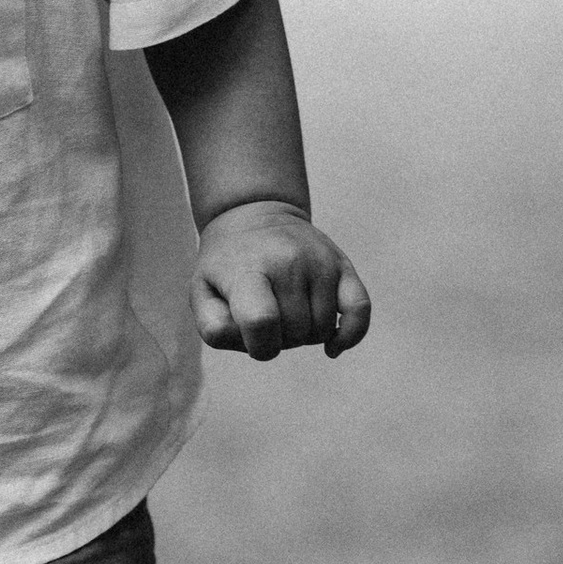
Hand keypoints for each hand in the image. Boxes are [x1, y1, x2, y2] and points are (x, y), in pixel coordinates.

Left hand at [193, 200, 370, 361]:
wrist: (252, 217)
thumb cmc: (225, 266)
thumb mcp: (201, 292)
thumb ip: (214, 327)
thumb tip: (254, 342)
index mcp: (247, 269)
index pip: (261, 322)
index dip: (259, 346)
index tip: (252, 338)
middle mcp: (288, 262)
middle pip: (295, 332)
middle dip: (280, 339)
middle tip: (265, 317)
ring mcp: (319, 262)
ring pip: (323, 330)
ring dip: (305, 335)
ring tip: (285, 312)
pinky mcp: (342, 265)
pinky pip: (361, 310)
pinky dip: (350, 335)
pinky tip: (333, 346)